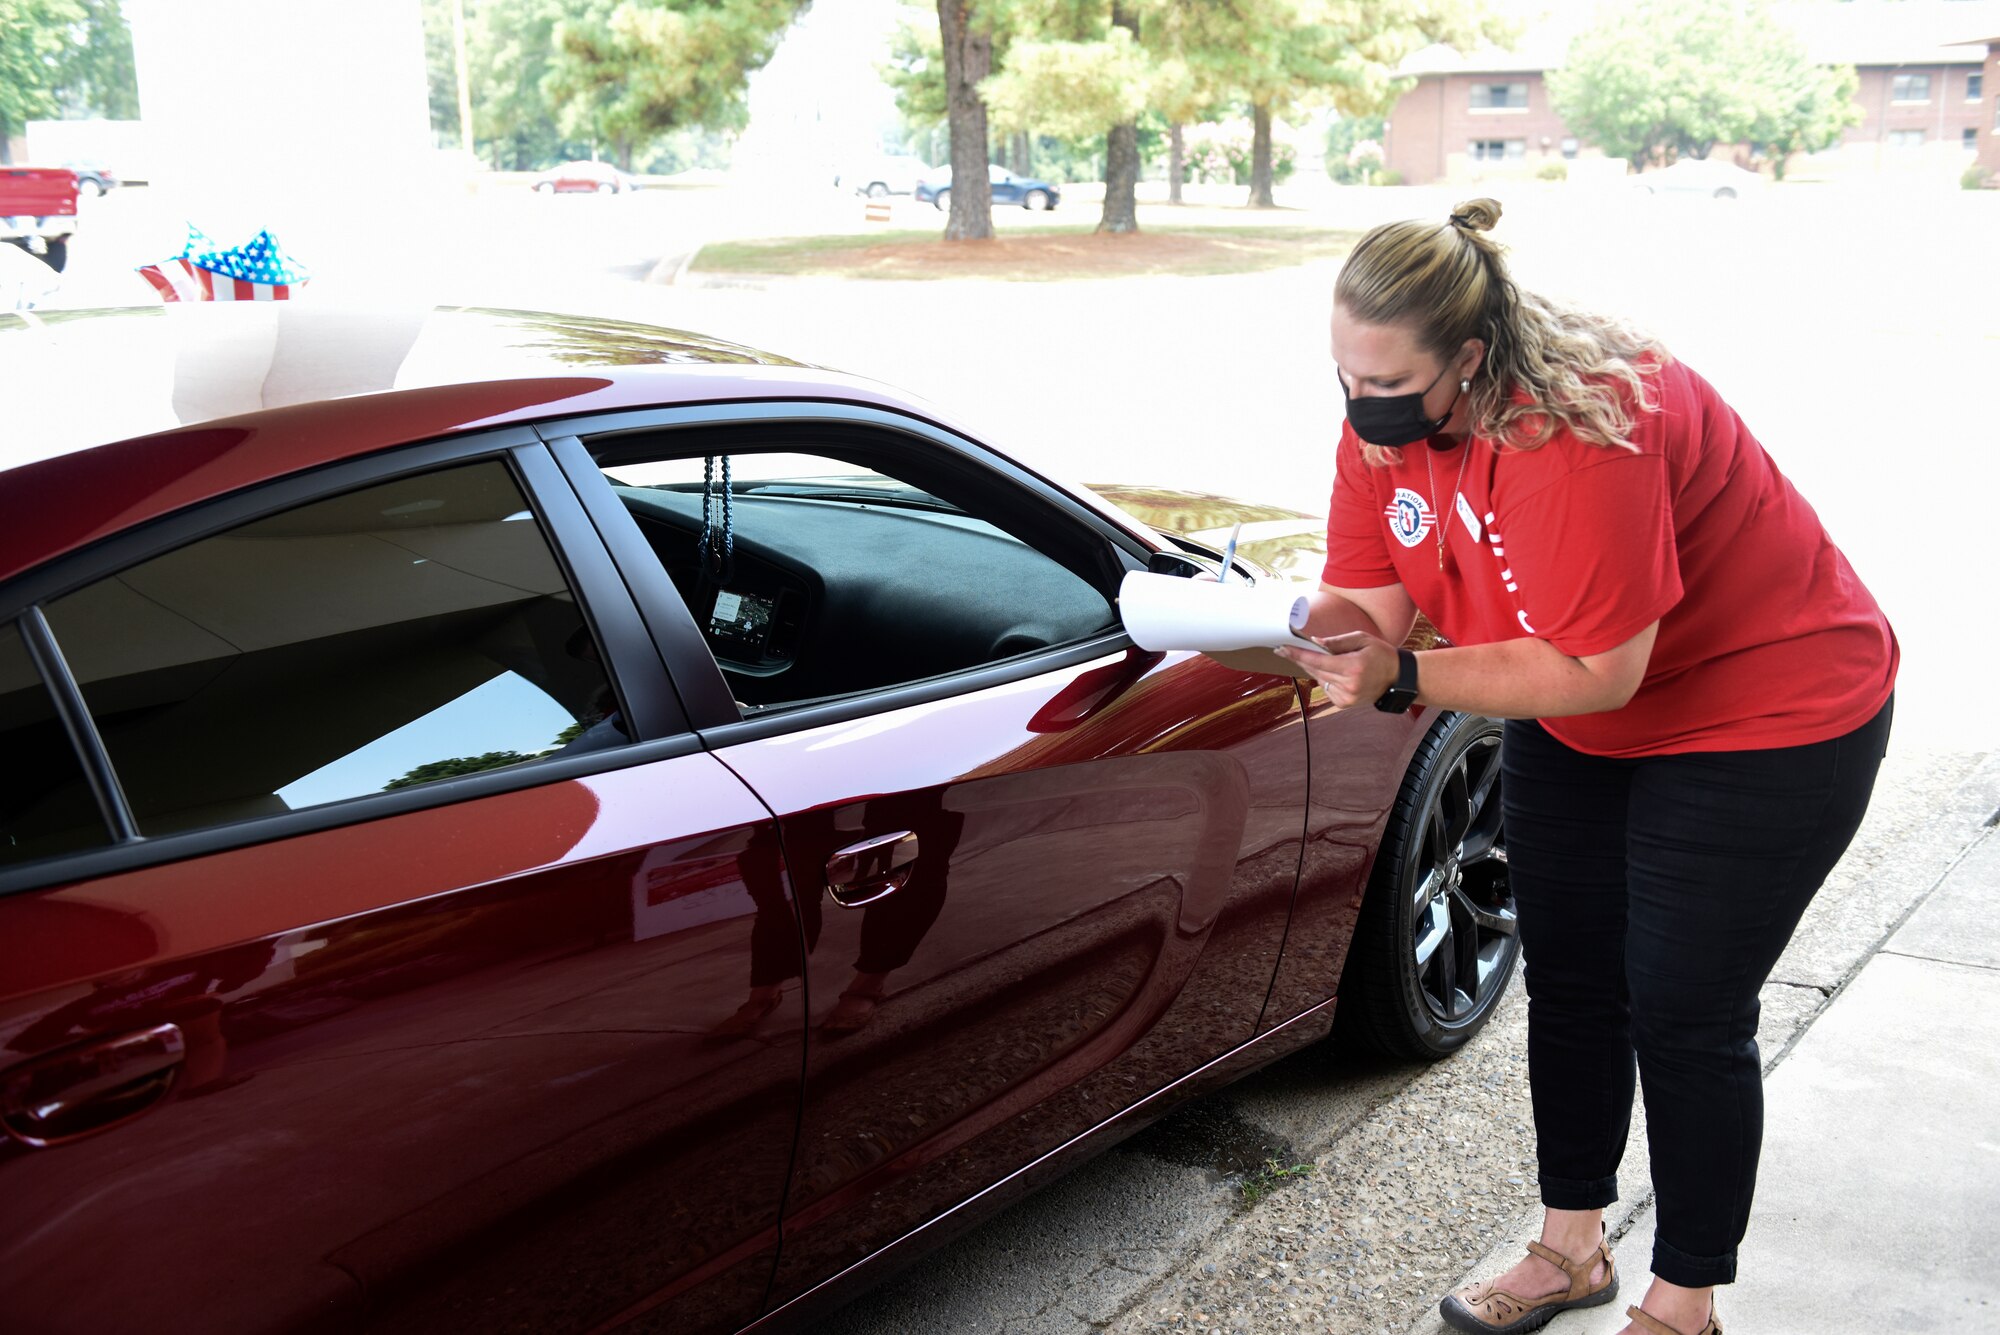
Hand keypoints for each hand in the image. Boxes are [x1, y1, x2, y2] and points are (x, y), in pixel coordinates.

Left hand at [1277, 630, 1400, 707]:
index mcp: (1353, 667)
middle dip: (1299, 659)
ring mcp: (1346, 697)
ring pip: (1318, 679)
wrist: (1397, 678)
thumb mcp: (1362, 639)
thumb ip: (1337, 642)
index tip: (1282, 649)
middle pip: (1315, 670)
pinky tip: (1335, 672)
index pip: (1318, 660)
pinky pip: (1325, 687)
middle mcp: (1348, 684)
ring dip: (1313, 668)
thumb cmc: (1381, 654)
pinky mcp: (1344, 703)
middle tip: (1284, 649)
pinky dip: (1325, 678)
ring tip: (1316, 657)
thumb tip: (1315, 642)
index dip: (1297, 654)